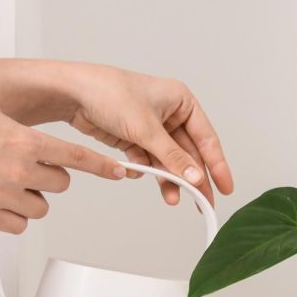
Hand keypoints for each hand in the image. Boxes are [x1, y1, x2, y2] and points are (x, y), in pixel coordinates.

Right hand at [0, 101, 125, 232]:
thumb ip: (18, 126)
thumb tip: (28, 133)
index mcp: (27, 142)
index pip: (77, 157)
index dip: (102, 168)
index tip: (118, 173)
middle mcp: (21, 170)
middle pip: (61, 185)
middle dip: (49, 179)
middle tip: (28, 171)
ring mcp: (5, 195)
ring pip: (41, 208)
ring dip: (31, 199)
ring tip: (8, 186)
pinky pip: (18, 225)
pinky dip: (13, 218)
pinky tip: (0, 203)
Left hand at [63, 64, 233, 204]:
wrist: (70, 93)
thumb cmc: (109, 94)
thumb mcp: (146, 129)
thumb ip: (173, 157)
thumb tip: (196, 178)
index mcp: (181, 101)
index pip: (207, 138)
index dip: (217, 165)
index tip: (225, 188)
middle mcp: (170, 113)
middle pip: (188, 153)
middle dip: (192, 178)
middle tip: (202, 203)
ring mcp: (151, 126)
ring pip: (167, 160)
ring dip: (168, 179)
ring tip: (171, 198)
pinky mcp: (134, 137)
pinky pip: (148, 160)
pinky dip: (145, 170)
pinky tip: (137, 174)